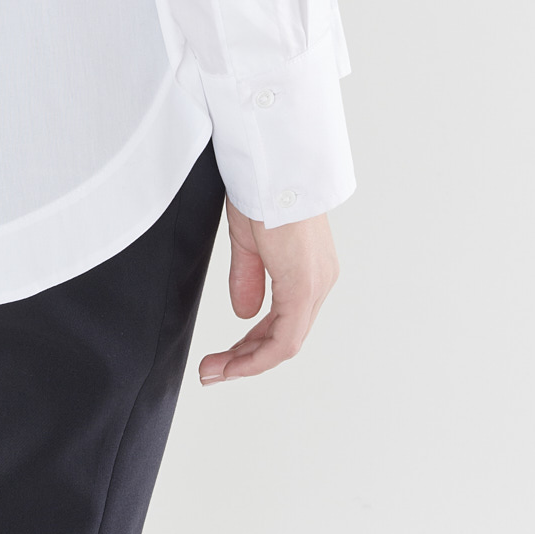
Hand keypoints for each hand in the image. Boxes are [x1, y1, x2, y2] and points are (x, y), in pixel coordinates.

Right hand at [198, 200, 338, 383]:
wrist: (271, 162)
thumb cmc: (261, 184)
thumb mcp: (250, 238)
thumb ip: (249, 277)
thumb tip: (245, 312)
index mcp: (309, 267)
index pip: (285, 321)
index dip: (254, 344)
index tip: (226, 358)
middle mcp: (320, 280)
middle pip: (286, 337)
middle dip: (246, 358)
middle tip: (214, 371)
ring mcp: (315, 284)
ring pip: (286, 342)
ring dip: (248, 362)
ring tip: (215, 372)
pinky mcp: (304, 286)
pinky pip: (286, 338)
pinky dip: (258, 356)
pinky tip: (233, 364)